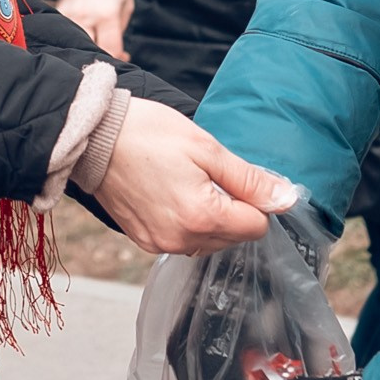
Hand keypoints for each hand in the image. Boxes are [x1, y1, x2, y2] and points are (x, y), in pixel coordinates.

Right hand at [53, 0, 132, 60]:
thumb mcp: (126, 6)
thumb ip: (120, 31)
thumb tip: (117, 54)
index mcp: (107, 15)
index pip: (110, 49)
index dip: (117, 57)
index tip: (122, 55)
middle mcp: (86, 16)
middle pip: (91, 50)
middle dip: (101, 55)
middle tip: (108, 50)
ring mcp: (70, 14)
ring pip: (76, 44)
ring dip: (85, 47)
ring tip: (95, 40)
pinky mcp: (59, 12)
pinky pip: (64, 33)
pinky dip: (72, 38)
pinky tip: (81, 33)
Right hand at [91, 98, 292, 254]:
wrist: (94, 138)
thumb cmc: (148, 135)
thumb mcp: (206, 148)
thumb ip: (249, 179)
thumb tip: (285, 199)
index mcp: (202, 217)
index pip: (257, 226)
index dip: (254, 199)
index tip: (235, 176)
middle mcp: (182, 240)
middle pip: (234, 236)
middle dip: (232, 209)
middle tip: (207, 174)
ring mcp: (160, 244)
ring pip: (210, 241)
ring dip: (210, 217)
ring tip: (187, 182)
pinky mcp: (145, 241)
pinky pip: (183, 240)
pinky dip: (186, 222)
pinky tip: (171, 194)